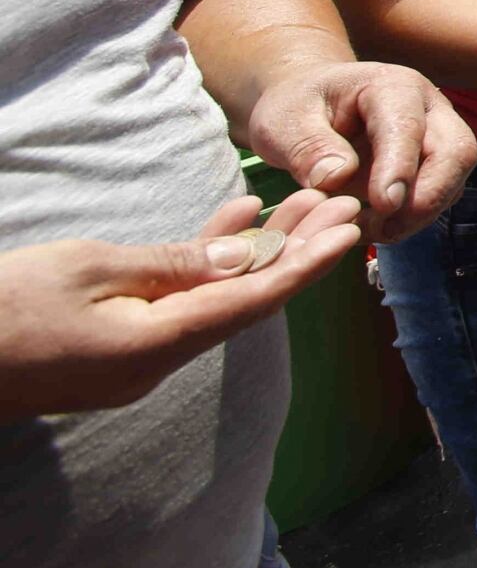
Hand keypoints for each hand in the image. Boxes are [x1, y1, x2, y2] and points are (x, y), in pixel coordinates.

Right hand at [0, 188, 362, 423]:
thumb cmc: (2, 307)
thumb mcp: (86, 269)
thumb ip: (166, 266)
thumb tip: (236, 260)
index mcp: (155, 346)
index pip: (251, 301)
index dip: (306, 264)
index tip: (350, 230)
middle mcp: (154, 363)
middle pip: (243, 301)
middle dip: (294, 251)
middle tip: (342, 204)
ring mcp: (132, 362)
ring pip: (214, 299)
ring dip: (254, 253)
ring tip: (301, 204)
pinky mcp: (111, 352)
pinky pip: (175, 305)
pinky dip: (204, 267)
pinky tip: (232, 223)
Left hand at [241, 61, 476, 242]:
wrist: (309, 106)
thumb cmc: (296, 108)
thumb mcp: (284, 122)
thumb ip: (307, 147)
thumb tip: (337, 178)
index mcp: (390, 86)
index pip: (409, 126)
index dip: (400, 167)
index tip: (383, 205)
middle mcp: (427, 108)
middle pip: (456, 151)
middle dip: (428, 197)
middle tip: (384, 227)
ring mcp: (436, 137)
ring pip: (454, 179)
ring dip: (419, 215)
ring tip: (370, 232)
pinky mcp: (433, 167)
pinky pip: (439, 197)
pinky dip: (412, 220)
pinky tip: (375, 229)